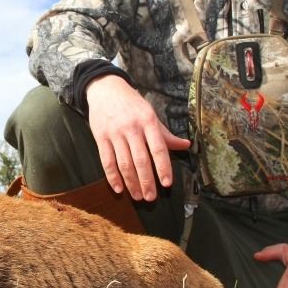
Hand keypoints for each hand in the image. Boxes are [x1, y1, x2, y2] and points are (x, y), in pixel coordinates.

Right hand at [85, 74, 189, 200]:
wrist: (105, 89)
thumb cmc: (132, 104)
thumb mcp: (151, 114)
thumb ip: (166, 134)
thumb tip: (186, 146)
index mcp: (148, 121)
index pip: (158, 148)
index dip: (163, 167)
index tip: (167, 184)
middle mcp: (132, 128)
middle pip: (141, 160)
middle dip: (147, 181)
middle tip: (151, 198)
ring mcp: (115, 133)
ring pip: (124, 163)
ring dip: (131, 183)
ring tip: (138, 196)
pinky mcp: (100, 137)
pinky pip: (107, 161)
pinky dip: (112, 177)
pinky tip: (118, 188)